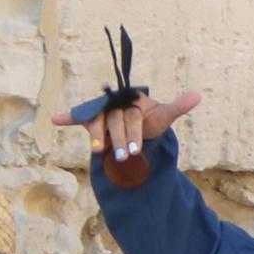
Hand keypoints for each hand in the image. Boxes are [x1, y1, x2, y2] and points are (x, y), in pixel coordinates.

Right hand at [65, 88, 204, 182]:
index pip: (132, 118)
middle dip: (120, 140)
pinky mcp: (90, 119)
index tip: (136, 150)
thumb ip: (178, 106)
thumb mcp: (163, 115)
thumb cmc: (149, 120)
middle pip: (116, 123)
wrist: (136, 123)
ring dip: (96, 137)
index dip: (134, 133)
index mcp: (132, 101)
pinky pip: (77, 117)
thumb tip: (198, 96)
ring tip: (98, 152)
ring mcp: (101, 112)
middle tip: (125, 157)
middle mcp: (115, 105)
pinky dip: (67, 117)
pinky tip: (55, 119)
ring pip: (97, 123)